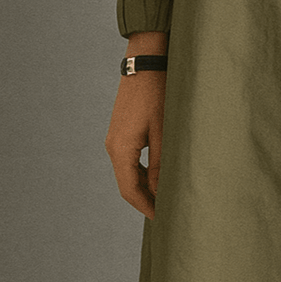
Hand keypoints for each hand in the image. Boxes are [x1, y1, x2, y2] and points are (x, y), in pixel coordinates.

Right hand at [105, 58, 166, 220]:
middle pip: (127, 184)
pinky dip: (142, 172)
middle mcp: (113, 146)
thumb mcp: (164, 132)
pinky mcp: (122, 130)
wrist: (147, 62)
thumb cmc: (159, 95)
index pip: (130, 190)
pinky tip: (158, 176)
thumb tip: (160, 191)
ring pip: (128, 172)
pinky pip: (129, 160)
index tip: (163, 219)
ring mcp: (115, 138)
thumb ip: (161, 164)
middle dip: (146, 200)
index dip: (146, 207)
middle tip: (167, 212)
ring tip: (165, 197)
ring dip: (144, 186)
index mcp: (121, 149)